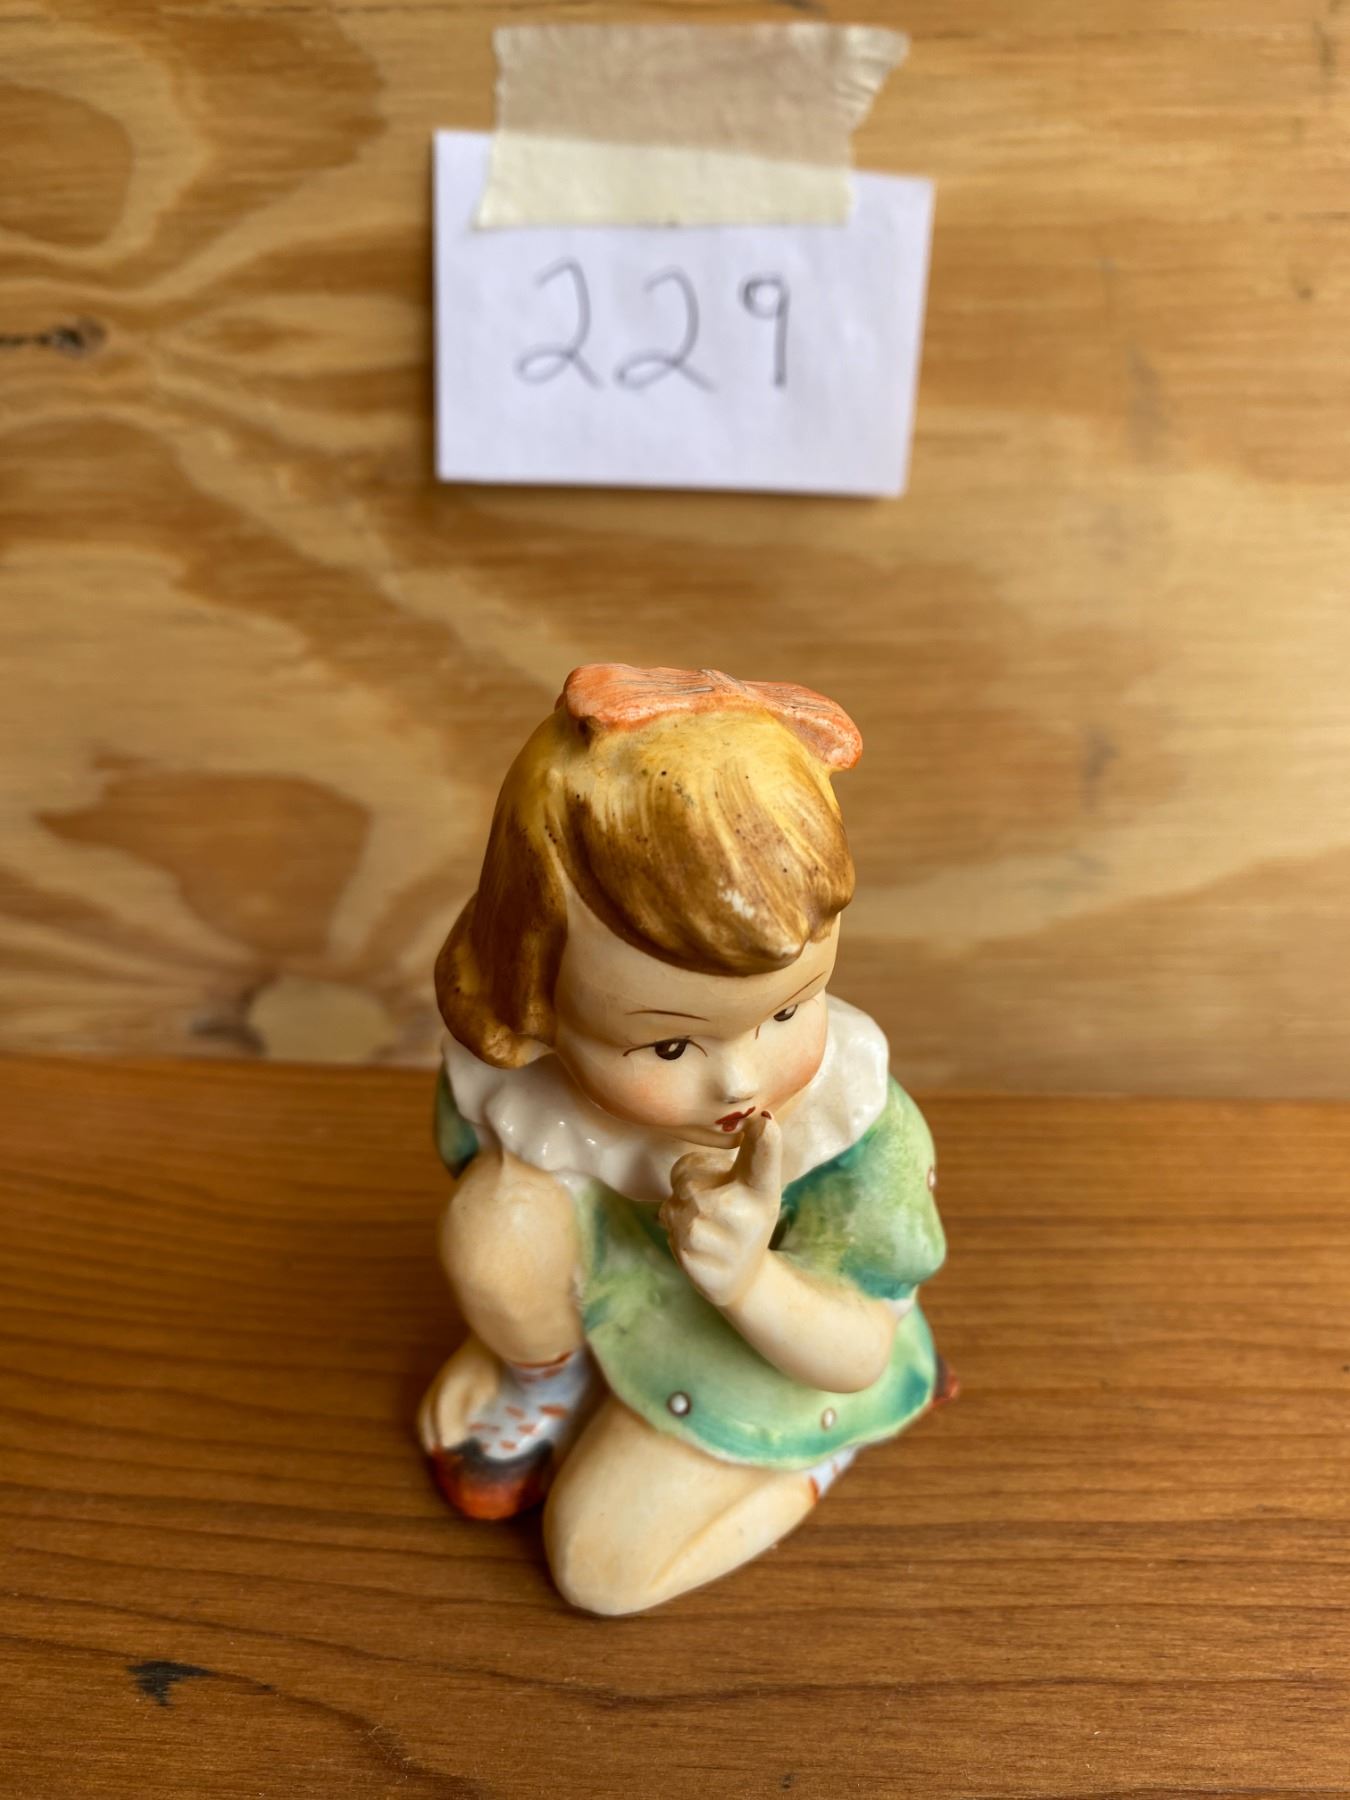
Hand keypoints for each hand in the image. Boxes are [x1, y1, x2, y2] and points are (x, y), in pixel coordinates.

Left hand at [659, 1112, 782, 1308]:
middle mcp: (747, 1215)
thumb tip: (754, 1121)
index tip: (764, 1122)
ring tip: (703, 1225)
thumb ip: (748, 1151)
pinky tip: (696, 1244)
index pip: (764, 1159)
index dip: (765, 1139)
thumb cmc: (741, 1216)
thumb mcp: (751, 1184)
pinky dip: (675, 1233)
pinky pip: (669, 1232)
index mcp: (762, 1189)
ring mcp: (723, 1244)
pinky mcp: (699, 1264)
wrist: (741, 1278)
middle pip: (687, 1181)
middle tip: (710, 1202)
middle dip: (686, 1187)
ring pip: (674, 1207)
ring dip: (678, 1211)